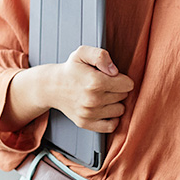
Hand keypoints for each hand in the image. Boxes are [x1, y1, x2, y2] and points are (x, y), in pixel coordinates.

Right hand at [4, 46, 133, 133]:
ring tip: (103, 95)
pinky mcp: (86, 123)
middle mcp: (93, 100)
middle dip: (118, 89)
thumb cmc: (70, 70)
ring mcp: (89, 114)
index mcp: (95, 82)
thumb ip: (100, 56)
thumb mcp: (82, 53)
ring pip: (120, 111)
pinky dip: (111, 119)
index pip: (128, 85)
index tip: (112, 76)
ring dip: (115, 103)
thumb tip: (114, 71)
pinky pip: (111, 127)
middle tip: (105, 85)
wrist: (51, 87)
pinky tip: (104, 109)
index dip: (122, 78)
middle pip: (124, 97)